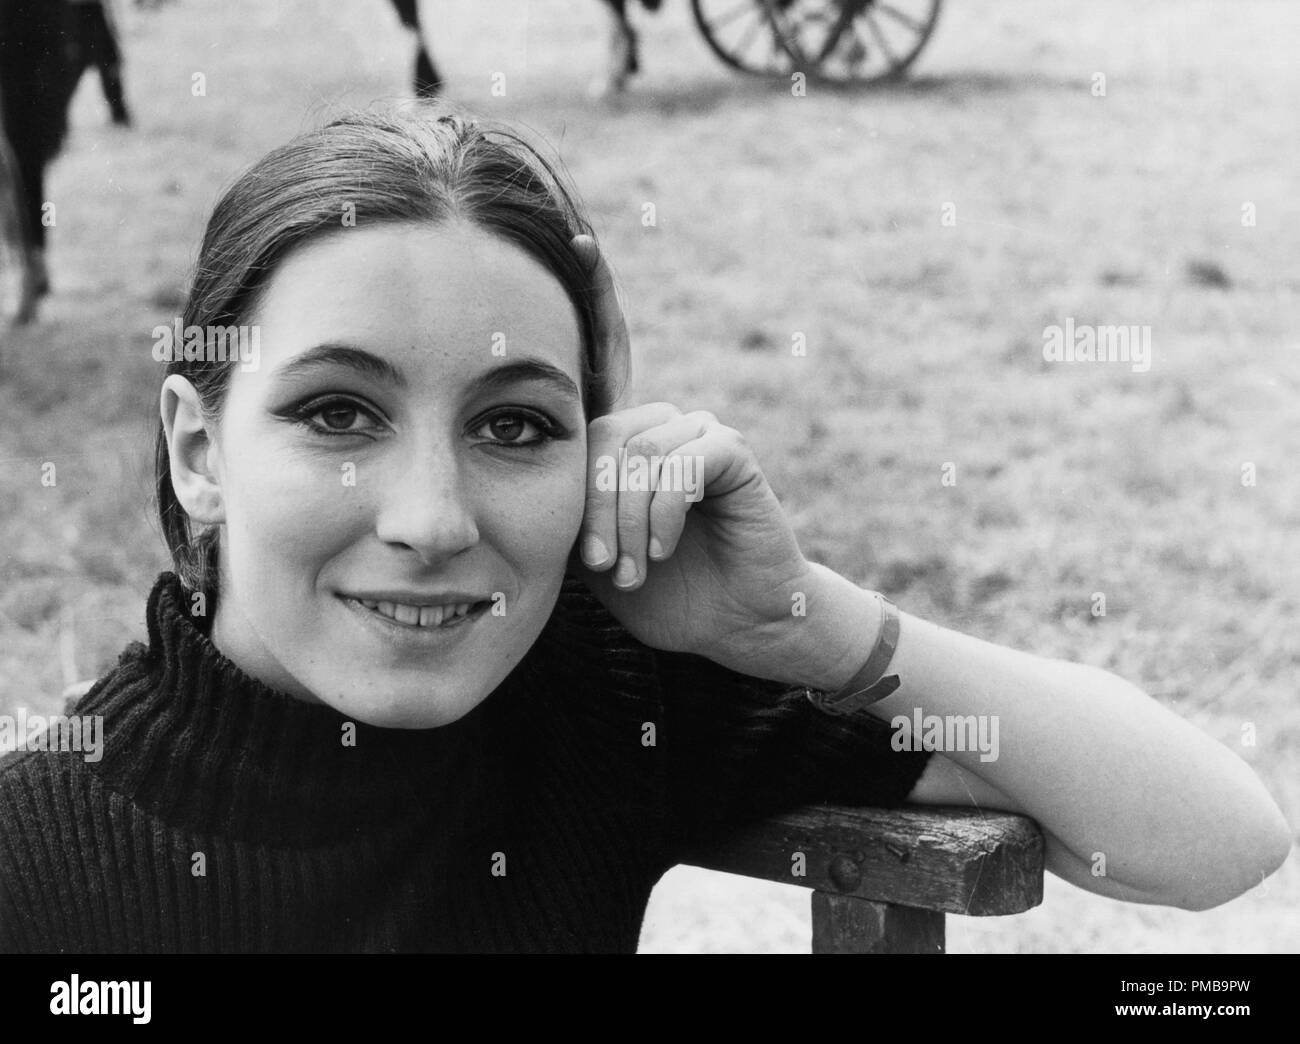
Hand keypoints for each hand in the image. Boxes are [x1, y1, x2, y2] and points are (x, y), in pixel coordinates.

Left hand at [570, 236, 833, 682]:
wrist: (732, 624)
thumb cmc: (659, 591)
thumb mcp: (594, 551)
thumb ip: (567, 506)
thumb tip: (521, 469)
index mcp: (623, 441)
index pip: (603, 362)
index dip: (595, 296)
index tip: (576, 237)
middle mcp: (658, 425)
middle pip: (600, 437)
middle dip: (595, 507)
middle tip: (600, 565)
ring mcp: (697, 433)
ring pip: (638, 455)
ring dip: (628, 522)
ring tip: (631, 572)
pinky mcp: (731, 452)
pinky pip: (684, 463)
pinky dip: (666, 511)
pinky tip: (666, 547)